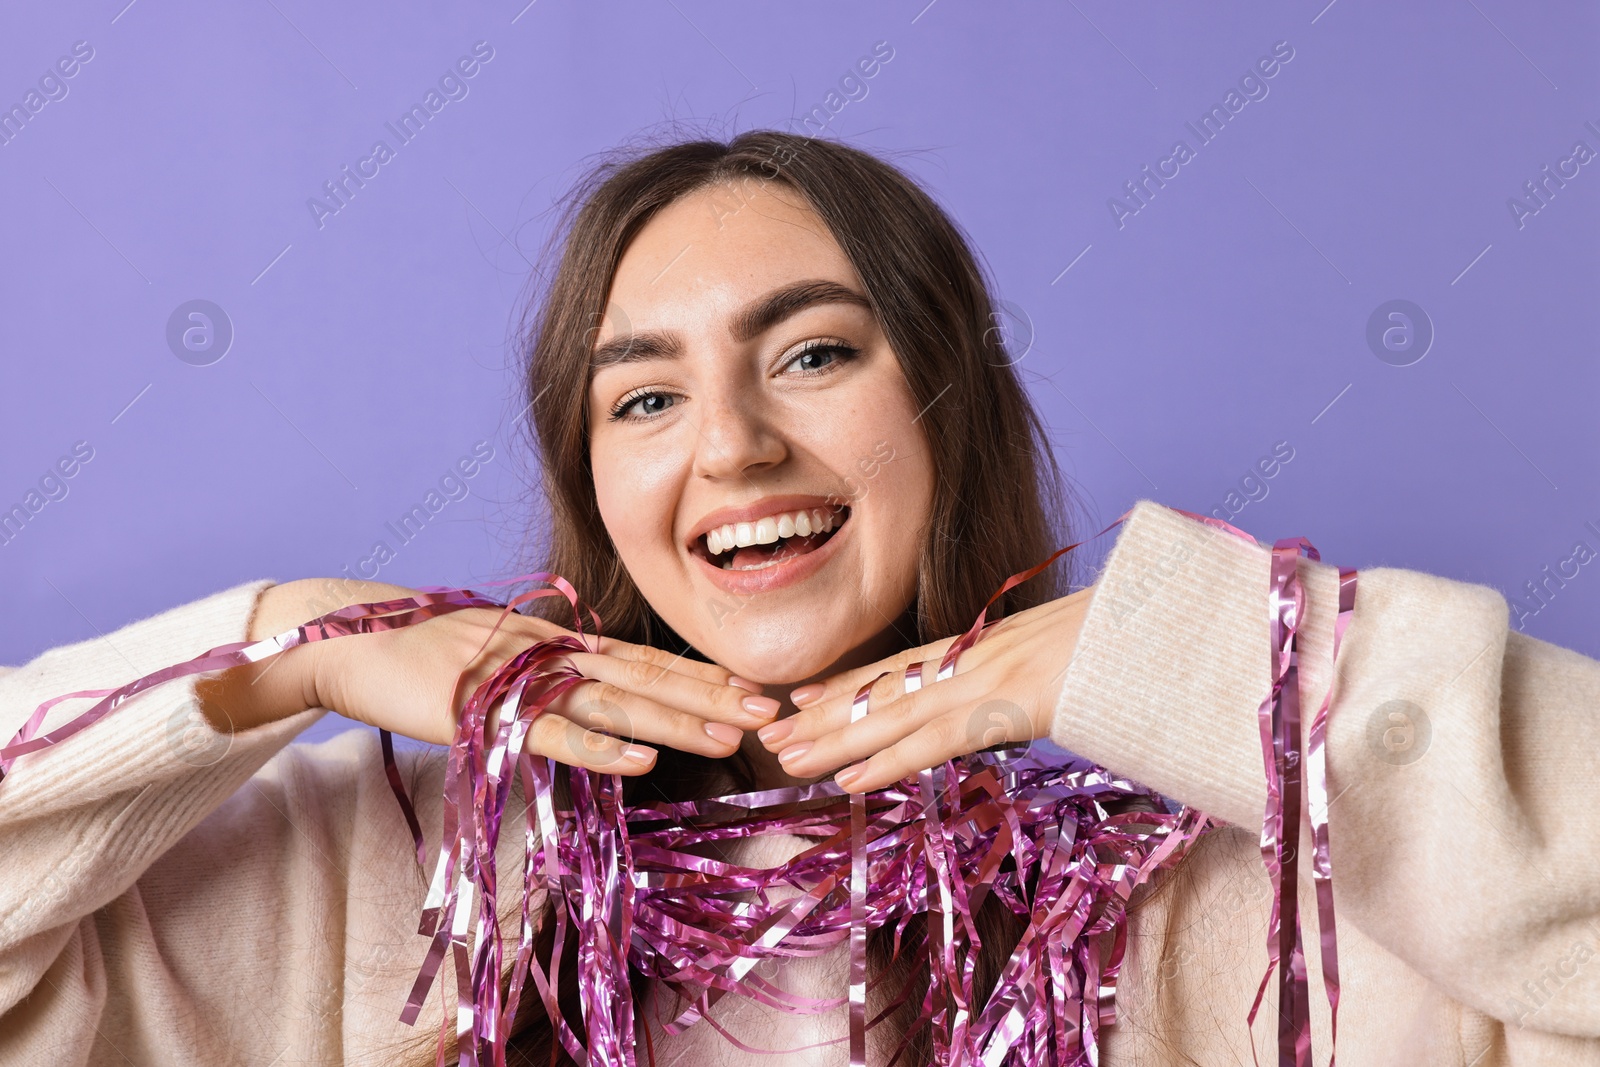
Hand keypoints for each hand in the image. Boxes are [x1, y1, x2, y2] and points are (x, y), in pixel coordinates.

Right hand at [198, 578, 780, 773]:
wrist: (352, 640)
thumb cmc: (428, 657)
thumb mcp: (504, 664)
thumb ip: (554, 682)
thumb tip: (605, 711)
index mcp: (562, 644)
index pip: (648, 659)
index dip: (705, 675)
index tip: (759, 690)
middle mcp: (554, 654)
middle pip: (648, 676)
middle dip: (715, 695)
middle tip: (776, 712)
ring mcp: (524, 679)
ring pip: (616, 703)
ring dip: (678, 720)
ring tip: (733, 736)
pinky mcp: (488, 710)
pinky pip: (554, 733)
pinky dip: (601, 747)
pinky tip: (644, 761)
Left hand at [758, 585, 1094, 791]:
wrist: (1159, 627)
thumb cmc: (1127, 640)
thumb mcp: (1070, 651)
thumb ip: (1033, 672)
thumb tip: (1023, 692)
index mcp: (986, 645)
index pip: (903, 666)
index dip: (850, 682)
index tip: (804, 693)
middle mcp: (975, 658)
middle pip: (885, 690)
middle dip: (825, 715)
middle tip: (772, 734)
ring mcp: (988, 679)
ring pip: (894, 715)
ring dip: (836, 741)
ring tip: (787, 759)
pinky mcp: (1007, 706)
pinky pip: (936, 741)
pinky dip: (890, 761)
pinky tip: (850, 780)